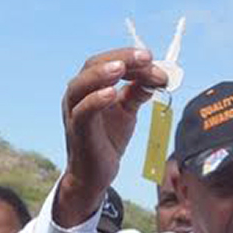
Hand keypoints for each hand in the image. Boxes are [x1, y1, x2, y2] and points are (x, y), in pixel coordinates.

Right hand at [55, 47, 167, 224]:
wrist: (95, 175)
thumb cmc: (107, 139)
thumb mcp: (127, 111)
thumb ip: (137, 93)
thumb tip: (157, 76)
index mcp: (90, 86)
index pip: (107, 61)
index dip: (130, 57)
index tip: (152, 58)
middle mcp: (78, 94)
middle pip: (93, 65)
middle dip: (121, 58)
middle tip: (145, 57)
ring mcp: (74, 111)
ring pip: (80, 85)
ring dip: (101, 74)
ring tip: (122, 68)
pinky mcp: (77, 130)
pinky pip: (82, 111)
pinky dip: (96, 100)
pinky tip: (112, 94)